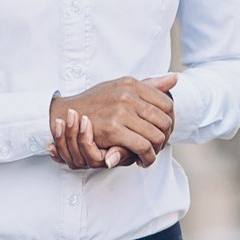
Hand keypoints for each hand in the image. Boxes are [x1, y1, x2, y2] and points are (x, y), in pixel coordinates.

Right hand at [51, 75, 177, 167]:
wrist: (65, 113)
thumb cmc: (95, 102)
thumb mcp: (121, 87)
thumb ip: (148, 85)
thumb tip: (175, 79)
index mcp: (131, 83)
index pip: (166, 103)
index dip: (169, 121)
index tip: (163, 132)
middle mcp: (127, 94)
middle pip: (165, 121)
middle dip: (165, 138)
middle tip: (158, 147)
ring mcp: (120, 111)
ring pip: (156, 135)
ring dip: (157, 150)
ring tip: (150, 155)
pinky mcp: (113, 129)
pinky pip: (142, 146)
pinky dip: (147, 157)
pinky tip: (143, 161)